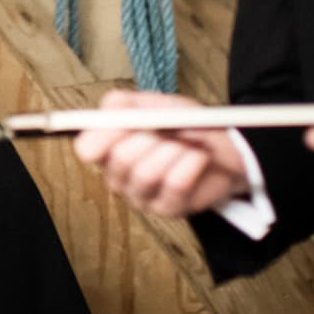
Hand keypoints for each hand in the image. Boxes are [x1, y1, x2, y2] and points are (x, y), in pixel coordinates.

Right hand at [72, 89, 250, 216]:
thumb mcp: (154, 104)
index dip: (103, 135)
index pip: (88, 149)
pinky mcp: (167, 209)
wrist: (224, 149)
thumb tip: (108, 108)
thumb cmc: (185, 126)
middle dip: (148, 139)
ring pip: (146, 174)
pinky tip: (198, 158)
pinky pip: (174, 186)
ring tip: (186, 145)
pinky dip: (190, 164)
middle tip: (165, 131)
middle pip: (119, 160)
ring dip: (172, 151)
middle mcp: (120, 176)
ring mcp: (142, 196)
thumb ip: (126, 103)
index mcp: (109, 148)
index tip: (125, 123)